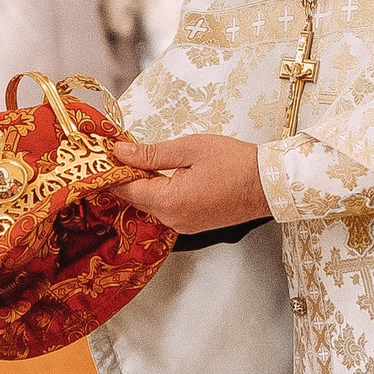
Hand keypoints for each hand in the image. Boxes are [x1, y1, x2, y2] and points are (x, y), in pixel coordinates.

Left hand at [108, 135, 272, 233]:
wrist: (269, 184)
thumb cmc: (235, 163)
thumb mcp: (189, 149)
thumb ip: (151, 153)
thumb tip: (120, 153)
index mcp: (169, 201)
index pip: (125, 190)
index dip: (112, 172)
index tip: (104, 156)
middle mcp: (173, 220)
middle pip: (136, 199)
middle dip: (128, 177)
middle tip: (123, 152)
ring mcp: (184, 225)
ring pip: (151, 205)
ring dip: (145, 185)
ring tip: (144, 160)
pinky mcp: (194, 225)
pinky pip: (167, 210)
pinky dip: (161, 194)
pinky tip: (165, 175)